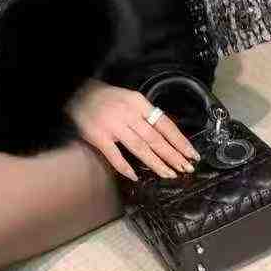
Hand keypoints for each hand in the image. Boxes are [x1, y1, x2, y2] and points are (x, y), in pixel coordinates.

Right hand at [67, 78, 201, 180]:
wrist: (79, 94)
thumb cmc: (107, 98)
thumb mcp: (130, 98)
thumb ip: (145, 115)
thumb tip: (165, 135)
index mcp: (139, 103)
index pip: (165, 124)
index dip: (180, 141)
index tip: (191, 153)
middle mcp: (128, 114)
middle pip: (156, 139)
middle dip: (173, 156)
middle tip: (186, 168)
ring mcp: (114, 126)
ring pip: (140, 149)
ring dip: (157, 164)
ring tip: (169, 174)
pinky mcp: (99, 137)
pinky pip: (115, 156)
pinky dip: (126, 168)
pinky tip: (136, 177)